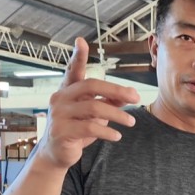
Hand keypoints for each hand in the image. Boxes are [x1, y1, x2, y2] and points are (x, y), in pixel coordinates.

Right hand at [35, 38, 137, 170]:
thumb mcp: (95, 114)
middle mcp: (60, 98)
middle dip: (116, 90)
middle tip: (136, 98)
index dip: (77, 56)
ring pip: (94, 108)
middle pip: (91, 86)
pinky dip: (107, 131)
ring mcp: (59, 114)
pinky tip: (117, 135)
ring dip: (117, 114)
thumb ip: (110, 102)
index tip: (80, 41)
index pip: (72, 70)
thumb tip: (131, 94)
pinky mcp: (62, 131)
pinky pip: (90, 127)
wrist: (58, 153)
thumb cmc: (78, 129)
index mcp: (68, 90)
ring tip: (131, 122)